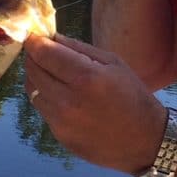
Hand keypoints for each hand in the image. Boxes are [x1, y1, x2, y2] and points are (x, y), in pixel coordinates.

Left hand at [23, 34, 167, 173]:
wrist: (144, 141)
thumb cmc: (133, 96)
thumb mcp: (114, 63)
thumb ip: (80, 49)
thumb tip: (52, 38)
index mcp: (86, 78)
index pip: (44, 53)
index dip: (34, 41)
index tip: (33, 35)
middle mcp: (68, 101)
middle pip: (33, 71)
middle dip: (33, 56)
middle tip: (40, 50)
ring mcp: (61, 122)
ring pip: (32, 91)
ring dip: (36, 77)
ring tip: (50, 71)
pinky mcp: (59, 136)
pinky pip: (42, 109)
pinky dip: (46, 96)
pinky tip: (61, 94)